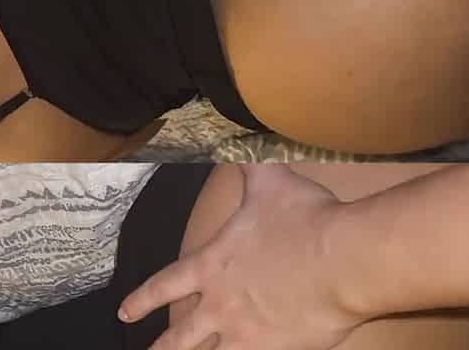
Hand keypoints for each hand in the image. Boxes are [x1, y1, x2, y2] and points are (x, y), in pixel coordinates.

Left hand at [119, 165, 364, 349]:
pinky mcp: (273, 349)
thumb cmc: (304, 218)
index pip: (165, 285)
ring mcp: (246, 331)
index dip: (142, 300)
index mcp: (213, 265)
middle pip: (181, 334)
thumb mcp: (270, 180)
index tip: (124, 313)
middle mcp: (221, 303)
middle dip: (162, 346)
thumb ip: (247, 163)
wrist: (343, 258)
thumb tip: (232, 139)